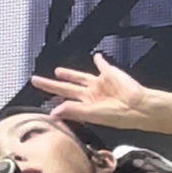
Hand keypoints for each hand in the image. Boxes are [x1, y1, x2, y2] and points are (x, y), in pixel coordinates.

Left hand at [31, 53, 155, 130]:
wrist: (136, 106)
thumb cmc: (117, 115)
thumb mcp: (92, 114)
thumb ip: (73, 111)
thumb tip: (53, 113)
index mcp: (84, 105)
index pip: (63, 101)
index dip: (52, 98)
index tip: (40, 97)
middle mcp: (89, 95)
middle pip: (65, 87)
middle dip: (51, 84)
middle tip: (35, 80)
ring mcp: (98, 83)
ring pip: (79, 77)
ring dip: (69, 74)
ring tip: (58, 71)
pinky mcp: (108, 73)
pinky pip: (102, 65)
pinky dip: (99, 61)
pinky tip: (96, 57)